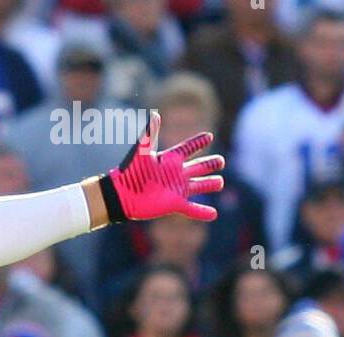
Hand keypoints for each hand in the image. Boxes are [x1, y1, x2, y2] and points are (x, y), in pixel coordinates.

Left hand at [99, 111, 223, 222]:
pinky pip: (192, 209)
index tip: (208, 136)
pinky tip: (213, 214)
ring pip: (198, 186)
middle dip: (210, 164)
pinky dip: (202, 212)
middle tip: (221, 161)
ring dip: (209, 184)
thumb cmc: (130, 172)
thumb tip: (155, 115)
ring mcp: (177, 189)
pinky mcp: (175, 204)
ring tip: (219, 182)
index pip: (188, 148)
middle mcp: (176, 174)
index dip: (198, 142)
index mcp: (170, 159)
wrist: (122, 196)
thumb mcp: (142, 152)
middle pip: (198, 167)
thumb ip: (150, 134)